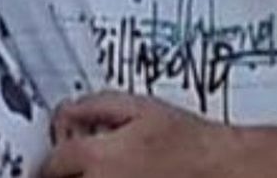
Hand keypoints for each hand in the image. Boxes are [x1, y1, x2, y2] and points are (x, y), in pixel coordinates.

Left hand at [42, 92, 261, 177]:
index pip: (51, 164)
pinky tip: (126, 176)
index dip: (53, 159)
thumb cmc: (190, 143)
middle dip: (68, 172)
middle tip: (89, 164)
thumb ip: (93, 106)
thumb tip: (66, 114)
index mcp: (99, 159)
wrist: (225, 170)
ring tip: (114, 171)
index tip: (60, 160)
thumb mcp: (139, 107)